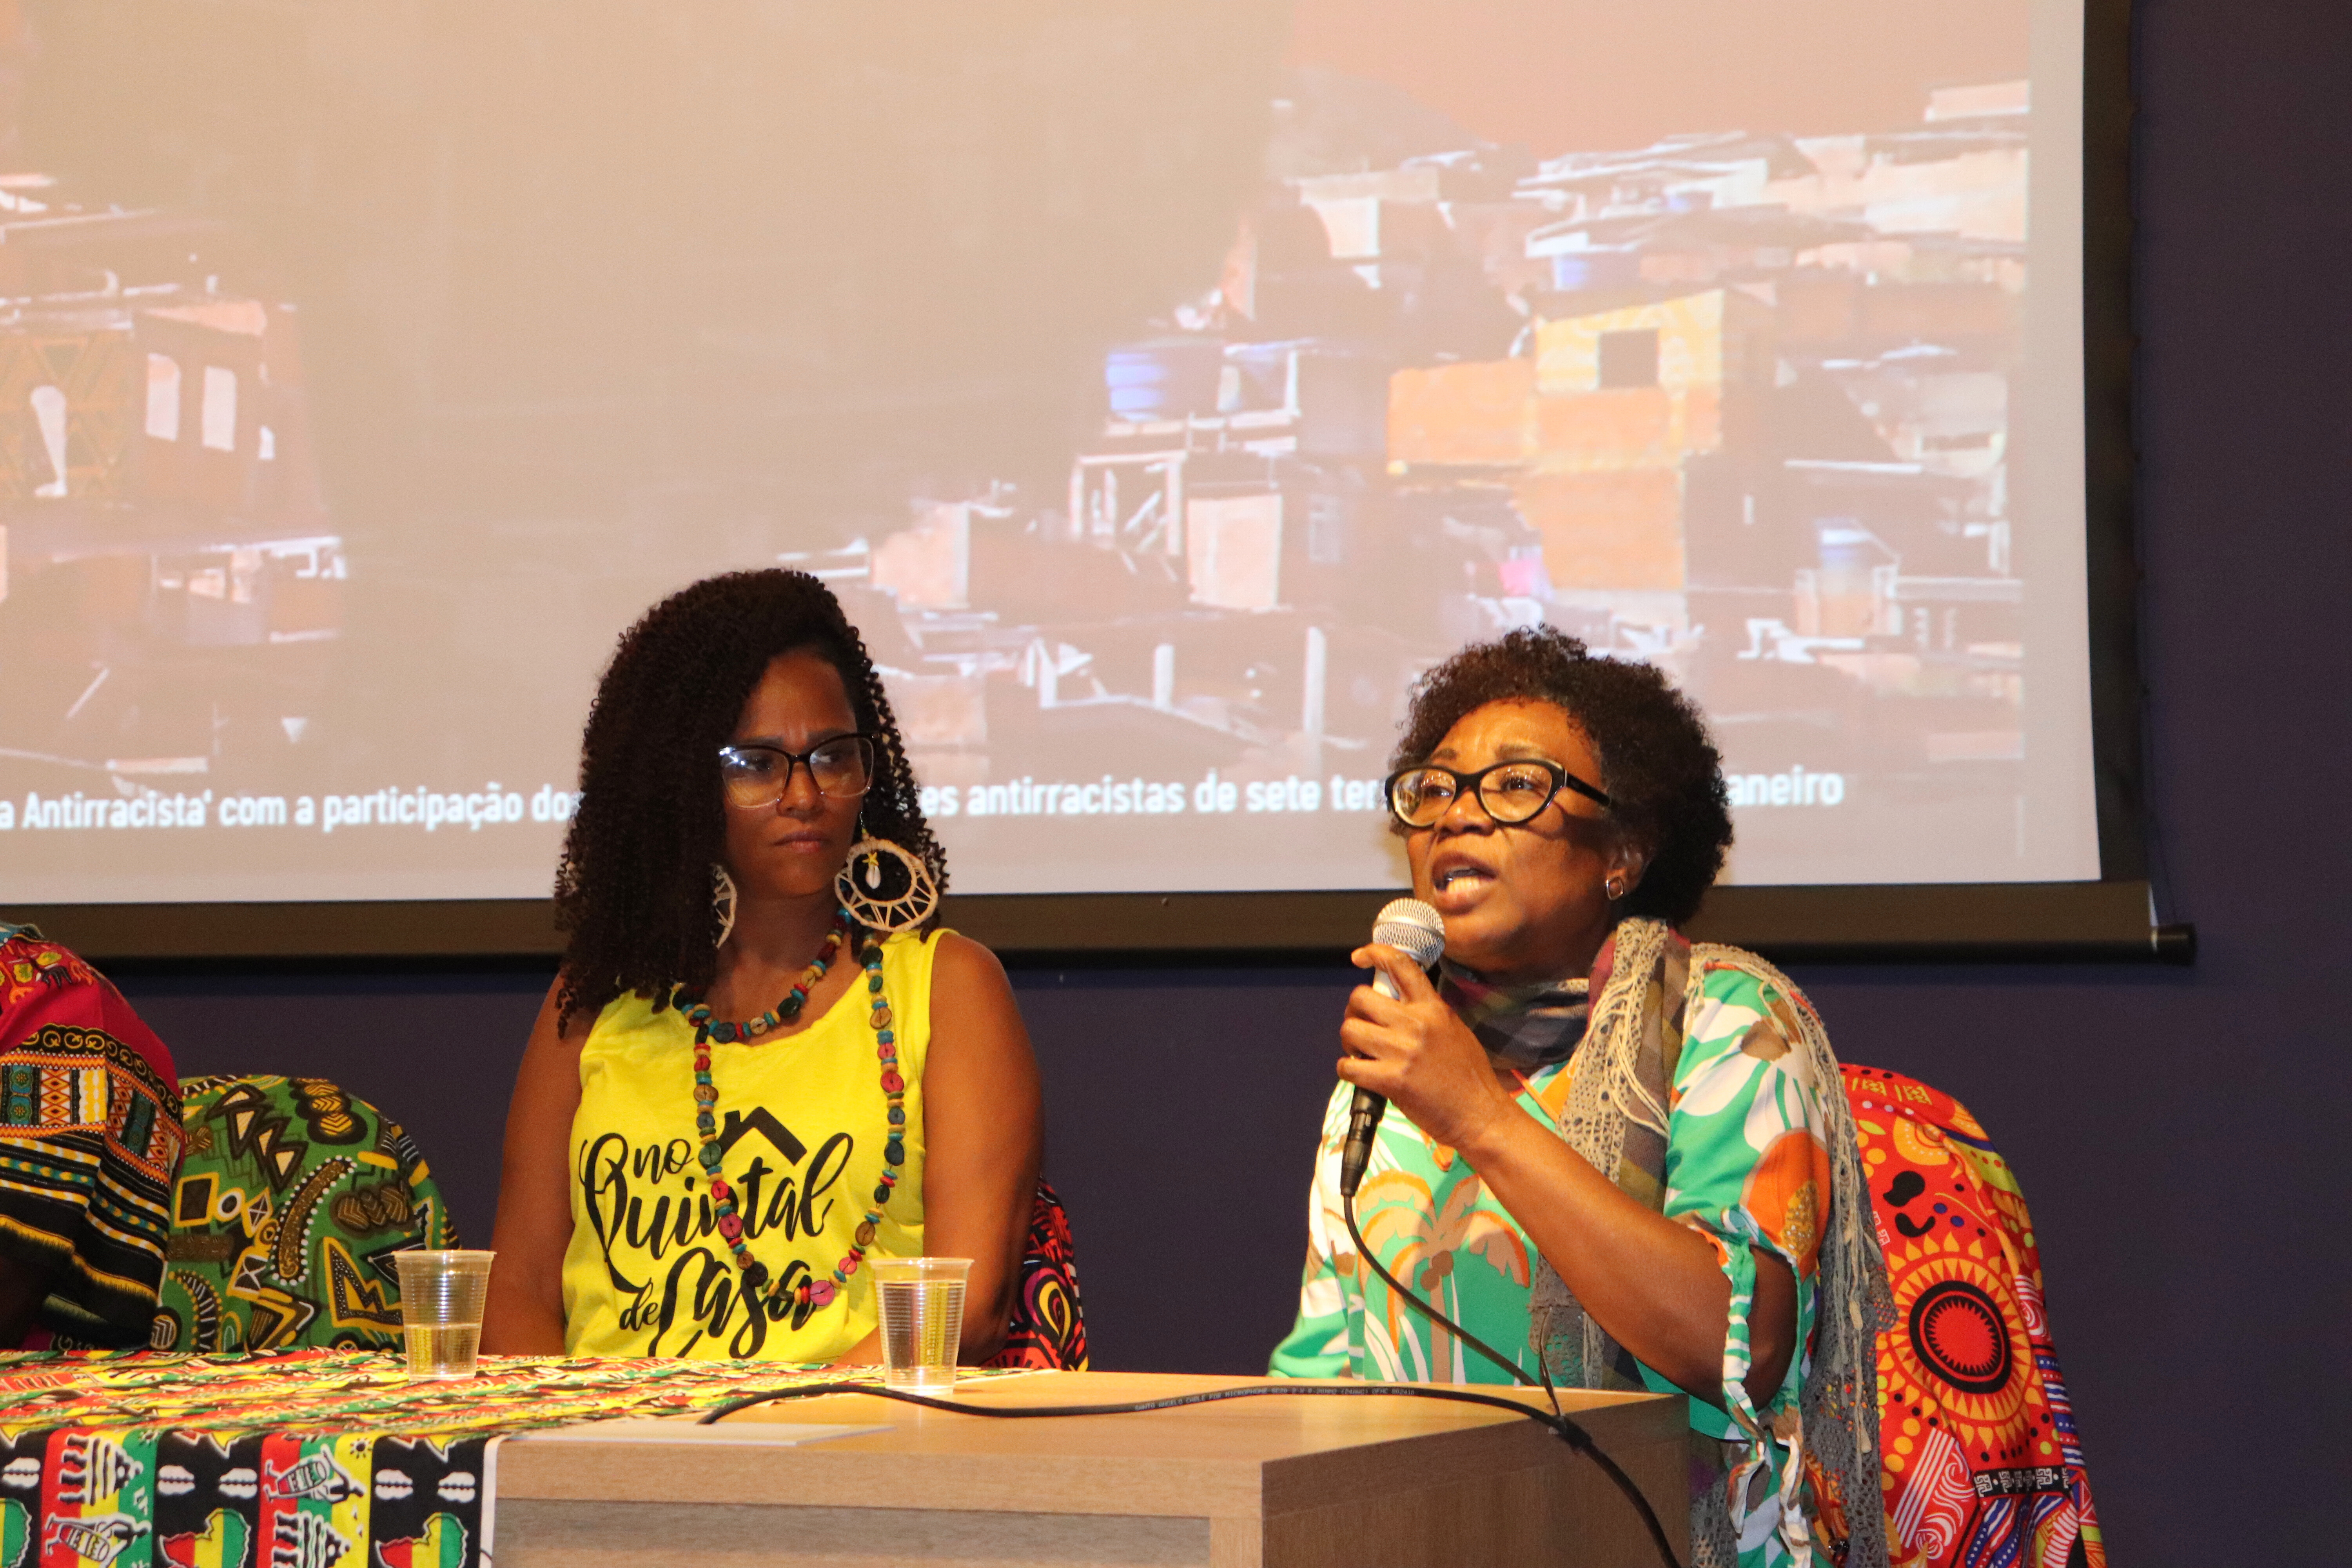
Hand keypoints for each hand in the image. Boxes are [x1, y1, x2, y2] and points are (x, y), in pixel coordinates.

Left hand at [1338, 944, 1518, 1154]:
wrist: (1480, 1115)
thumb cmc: (1470, 1078)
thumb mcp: (1455, 1031)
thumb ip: (1427, 1014)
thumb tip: (1396, 1004)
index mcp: (1433, 1009)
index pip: (1400, 965)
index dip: (1375, 953)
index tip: (1360, 956)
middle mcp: (1416, 1024)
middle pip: (1361, 997)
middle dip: (1354, 1011)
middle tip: (1362, 1026)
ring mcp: (1403, 1051)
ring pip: (1350, 1029)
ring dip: (1349, 1042)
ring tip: (1362, 1053)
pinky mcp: (1392, 1080)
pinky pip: (1348, 1066)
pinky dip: (1348, 1069)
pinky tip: (1361, 1074)